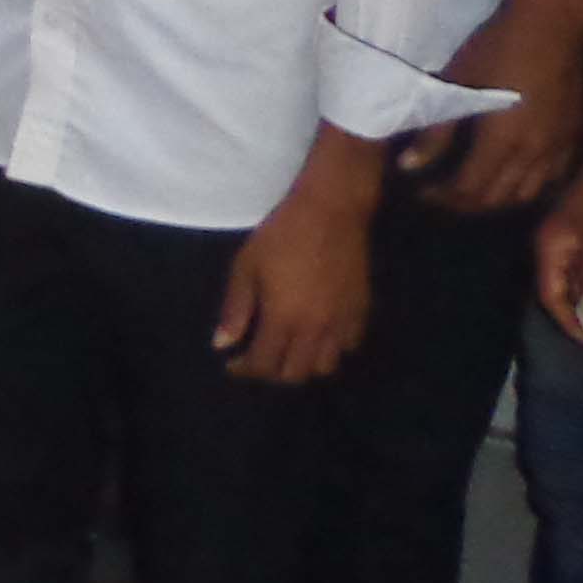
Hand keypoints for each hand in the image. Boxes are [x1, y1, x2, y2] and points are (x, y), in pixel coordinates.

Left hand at [218, 162, 375, 384]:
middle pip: (295, 373)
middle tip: (257, 357)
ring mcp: (342, 322)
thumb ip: (235, 309)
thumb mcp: (247, 267)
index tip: (231, 363)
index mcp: (284, 319)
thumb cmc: (281, 234)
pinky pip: (349, 345)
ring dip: (303, 365)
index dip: (244, 369)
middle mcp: (316, 329)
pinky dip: (332, 348)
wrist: (331, 210)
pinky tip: (318, 334)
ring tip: (287, 350)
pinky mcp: (361, 310)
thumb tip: (221, 345)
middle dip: (272, 372)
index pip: (264, 364)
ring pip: (325, 365)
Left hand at [413, 0, 582, 214]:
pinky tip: (510, 178)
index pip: (468, 189)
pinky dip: (527, 187)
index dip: (441, 196)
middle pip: (497, 198)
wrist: (554, 23)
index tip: (421, 192)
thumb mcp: (458, 83)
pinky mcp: (575, 138)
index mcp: (503, 142)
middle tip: (440, 194)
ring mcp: (560, 148)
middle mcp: (535, 154)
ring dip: (496, 200)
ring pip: (526, 194)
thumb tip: (409, 166)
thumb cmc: (498, 47)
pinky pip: (551, 179)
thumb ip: (436, 131)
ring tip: (470, 191)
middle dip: (464, 203)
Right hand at [536, 176, 582, 340]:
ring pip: (561, 281)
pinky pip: (570, 269)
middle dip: (573, 317)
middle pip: (551, 291)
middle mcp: (546, 248)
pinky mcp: (568, 237)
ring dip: (579, 302)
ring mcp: (555, 241)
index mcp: (550, 250)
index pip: (552, 299)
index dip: (572, 324)